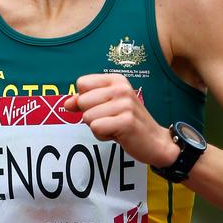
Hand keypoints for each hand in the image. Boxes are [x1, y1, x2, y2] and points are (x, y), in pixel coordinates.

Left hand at [63, 73, 178, 166]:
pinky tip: (118, 134)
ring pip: (87, 117)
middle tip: (111, 120)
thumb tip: (67, 103)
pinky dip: (103, 136)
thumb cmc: (128, 123)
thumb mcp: (107, 107)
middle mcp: (121, 88)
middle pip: (82, 101)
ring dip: (98, 128)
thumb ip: (86, 102)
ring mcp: (124, 104)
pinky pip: (96, 128)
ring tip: (115, 127)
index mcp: (116, 80)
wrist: (155, 142)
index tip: (102, 107)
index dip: (86, 100)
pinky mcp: (126, 121)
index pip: (81, 83)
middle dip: (91, 116)